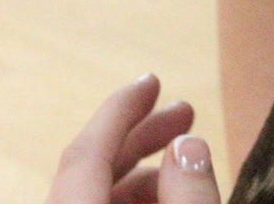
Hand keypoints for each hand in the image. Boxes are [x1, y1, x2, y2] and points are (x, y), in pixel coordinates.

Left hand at [46, 74, 221, 203]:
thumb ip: (190, 195)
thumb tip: (187, 146)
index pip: (84, 155)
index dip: (118, 111)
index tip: (152, 81)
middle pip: (85, 171)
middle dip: (137, 137)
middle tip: (183, 114)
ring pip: (90, 196)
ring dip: (139, 172)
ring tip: (185, 163)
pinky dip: (127, 200)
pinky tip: (166, 196)